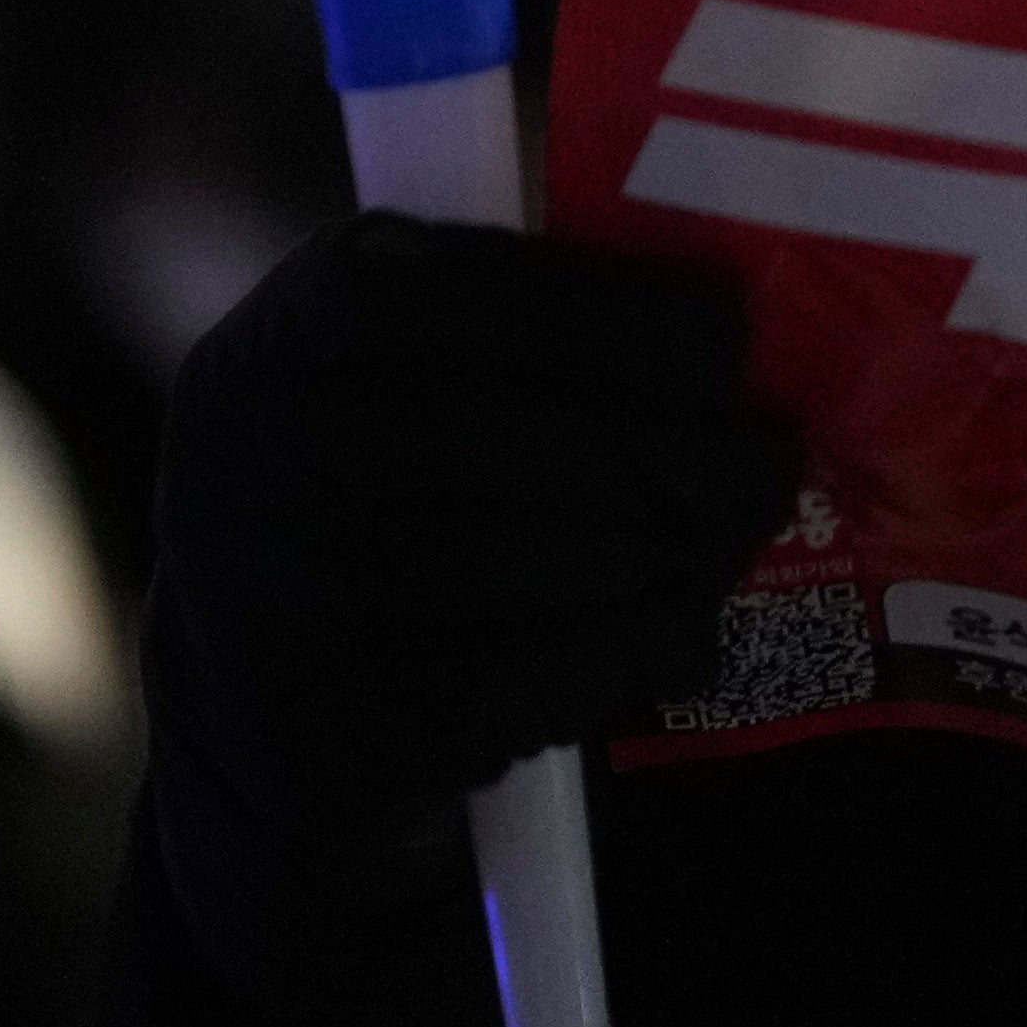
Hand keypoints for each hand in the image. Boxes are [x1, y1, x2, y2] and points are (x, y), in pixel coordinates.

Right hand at [141, 218, 796, 1026]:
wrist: (257, 730)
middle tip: (770, 463)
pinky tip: (680, 637)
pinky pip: (526, 674)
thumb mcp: (384, 393)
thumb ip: (509, 342)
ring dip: (664, 555)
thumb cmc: (368, 521)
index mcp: (282, 340)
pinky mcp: (338, 722)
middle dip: (672, 451)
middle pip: (512, 436)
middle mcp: (256, 453)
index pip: (457, 296)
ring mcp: (283, 592)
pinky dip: (625, 653)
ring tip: (728, 544)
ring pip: (530, 558)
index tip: (724, 334)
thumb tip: (712, 327)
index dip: (611, 315)